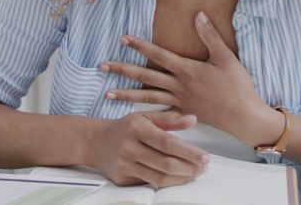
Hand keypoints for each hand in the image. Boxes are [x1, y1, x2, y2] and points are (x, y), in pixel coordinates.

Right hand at [86, 110, 208, 187]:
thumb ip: (169, 120)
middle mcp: (129, 146)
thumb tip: (193, 119)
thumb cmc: (126, 128)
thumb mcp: (145, 117)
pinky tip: (178, 178)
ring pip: (159, 177)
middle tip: (203, 168)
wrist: (95, 141)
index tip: (205, 158)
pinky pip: (149, 183)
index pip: (168, 142)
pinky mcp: (122, 178)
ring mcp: (124, 164)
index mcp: (138, 128)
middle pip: (165, 163)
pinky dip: (167, 183)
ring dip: (181, 178)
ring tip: (194, 174)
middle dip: (189, 168)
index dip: (189, 152)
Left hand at [101, 12, 278, 144]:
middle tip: (102, 66)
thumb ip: (210, 36)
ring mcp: (179, 101)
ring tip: (107, 94)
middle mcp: (178, 86)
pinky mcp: (183, 114)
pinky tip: (133, 116)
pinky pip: (159, 114)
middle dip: (122, 70)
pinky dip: (145, 114)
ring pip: (147, 96)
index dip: (140, 45)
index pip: (158, 54)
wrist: (243, 115)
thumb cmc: (237, 85)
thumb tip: (198, 14)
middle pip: (144, 76)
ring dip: (126, 94)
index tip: (123, 39)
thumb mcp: (225, 57)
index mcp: (186, 70)